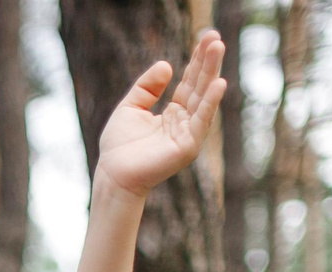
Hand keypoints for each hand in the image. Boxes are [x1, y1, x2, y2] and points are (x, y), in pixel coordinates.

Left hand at [94, 30, 226, 199]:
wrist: (112, 174)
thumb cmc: (119, 146)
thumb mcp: (130, 107)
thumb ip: (147, 87)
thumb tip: (166, 64)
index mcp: (174, 112)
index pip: (190, 82)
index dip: (197, 60)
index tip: (206, 37)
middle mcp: (185, 121)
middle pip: (200, 86)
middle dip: (208, 61)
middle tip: (215, 37)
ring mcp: (189, 133)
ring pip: (203, 98)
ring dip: (212, 73)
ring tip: (218, 48)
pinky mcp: (188, 146)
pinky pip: (202, 121)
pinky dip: (210, 102)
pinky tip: (219, 83)